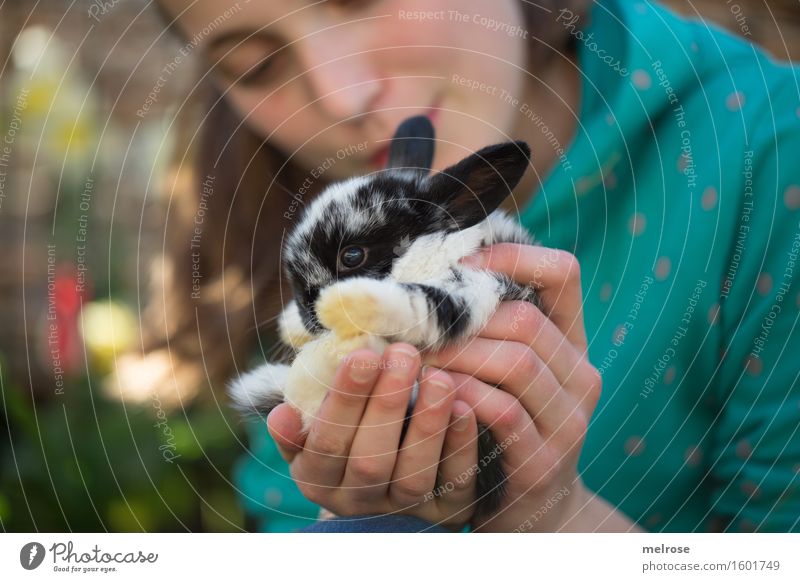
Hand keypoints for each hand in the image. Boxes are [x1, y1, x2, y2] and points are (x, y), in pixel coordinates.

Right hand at [266, 343, 479, 529]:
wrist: (390, 476)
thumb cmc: (349, 429)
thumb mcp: (316, 426)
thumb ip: (301, 420)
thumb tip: (283, 415)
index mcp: (319, 478)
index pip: (327, 443)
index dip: (344, 401)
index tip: (362, 355)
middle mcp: (358, 500)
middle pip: (370, 461)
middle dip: (387, 404)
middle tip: (404, 354)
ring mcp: (403, 510)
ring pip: (413, 476)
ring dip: (427, 425)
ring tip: (439, 377)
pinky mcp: (446, 513)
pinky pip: (454, 484)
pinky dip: (460, 447)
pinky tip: (465, 408)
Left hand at [422, 244, 602, 531]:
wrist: (534, 508)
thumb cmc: (507, 425)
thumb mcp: (509, 371)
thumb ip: (491, 328)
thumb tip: (435, 274)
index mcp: (572, 342)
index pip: (563, 273)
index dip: (513, 255)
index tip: (460, 265)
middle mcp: (581, 376)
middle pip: (526, 320)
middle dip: (463, 320)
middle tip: (415, 326)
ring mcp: (568, 420)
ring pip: (516, 361)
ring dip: (456, 356)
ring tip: (416, 360)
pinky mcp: (543, 460)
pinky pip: (502, 411)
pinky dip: (463, 396)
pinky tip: (435, 395)